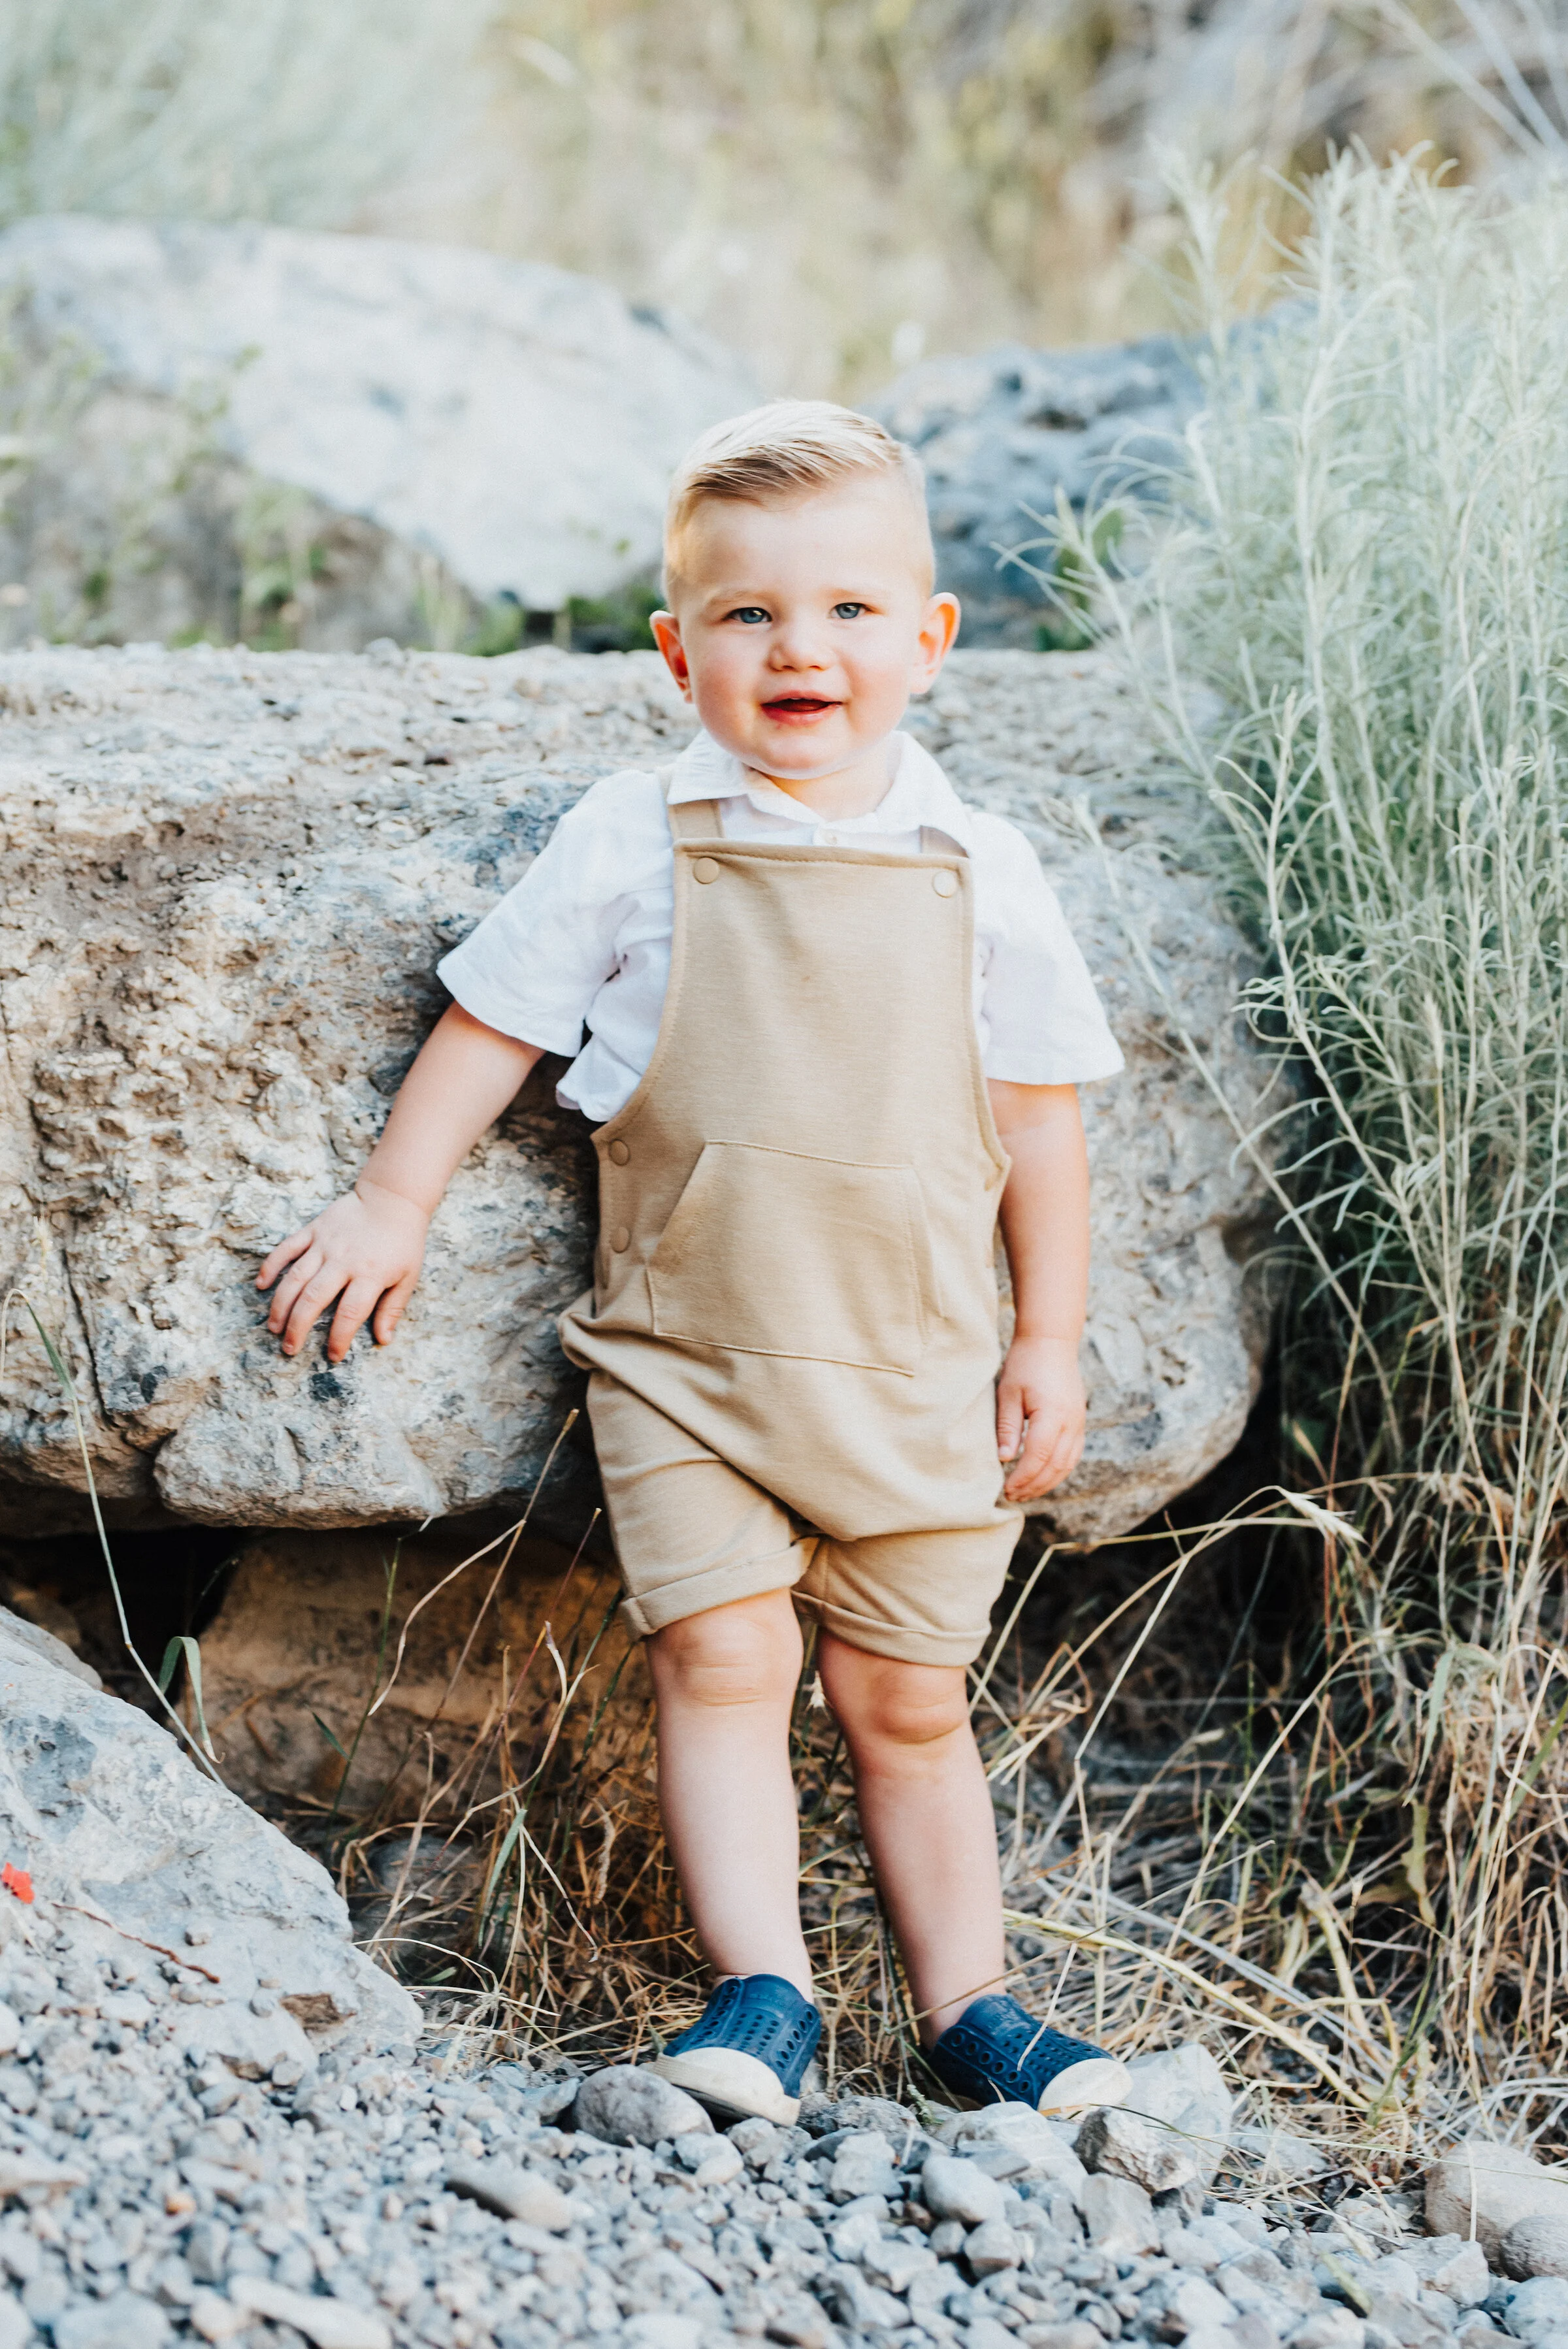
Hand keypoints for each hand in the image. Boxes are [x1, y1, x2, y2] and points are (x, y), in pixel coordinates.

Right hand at [256, 1178, 429, 1363]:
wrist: (392, 1197)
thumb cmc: (403, 1241)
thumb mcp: (408, 1276)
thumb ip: (393, 1308)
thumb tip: (383, 1340)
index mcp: (370, 1275)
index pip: (349, 1314)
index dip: (339, 1339)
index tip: (333, 1356)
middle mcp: (343, 1261)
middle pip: (314, 1299)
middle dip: (298, 1327)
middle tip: (289, 1348)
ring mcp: (325, 1244)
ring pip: (295, 1278)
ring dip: (281, 1305)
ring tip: (274, 1327)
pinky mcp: (313, 1229)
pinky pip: (287, 1248)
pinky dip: (271, 1265)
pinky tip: (261, 1285)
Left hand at [997, 1334, 1085, 1502]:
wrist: (1052, 1341)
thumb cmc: (1025, 1363)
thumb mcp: (1008, 1393)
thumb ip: (1008, 1427)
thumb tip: (1004, 1459)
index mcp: (1053, 1414)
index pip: (1038, 1457)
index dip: (1023, 1477)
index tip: (1006, 1489)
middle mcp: (1071, 1422)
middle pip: (1056, 1466)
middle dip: (1034, 1485)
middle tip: (1012, 1496)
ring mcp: (1079, 1422)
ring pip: (1068, 1464)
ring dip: (1047, 1482)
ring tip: (1025, 1492)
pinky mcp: (1079, 1421)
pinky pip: (1073, 1454)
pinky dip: (1058, 1470)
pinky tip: (1042, 1476)